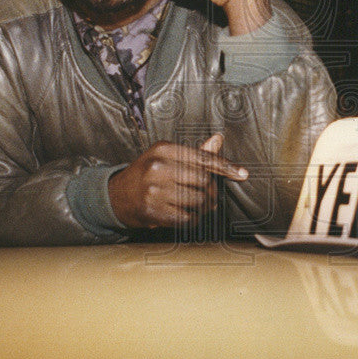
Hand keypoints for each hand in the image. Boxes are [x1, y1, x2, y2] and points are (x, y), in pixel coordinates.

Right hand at [107, 134, 247, 227]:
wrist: (116, 196)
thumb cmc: (146, 173)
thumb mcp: (166, 157)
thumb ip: (194, 153)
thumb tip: (218, 140)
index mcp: (163, 149)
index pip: (202, 158)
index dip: (225, 167)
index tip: (242, 174)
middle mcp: (157, 167)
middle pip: (203, 180)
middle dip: (212, 191)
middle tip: (210, 196)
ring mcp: (154, 190)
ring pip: (197, 201)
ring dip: (204, 207)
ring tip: (198, 206)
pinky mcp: (153, 211)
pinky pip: (187, 217)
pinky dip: (193, 218)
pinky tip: (188, 214)